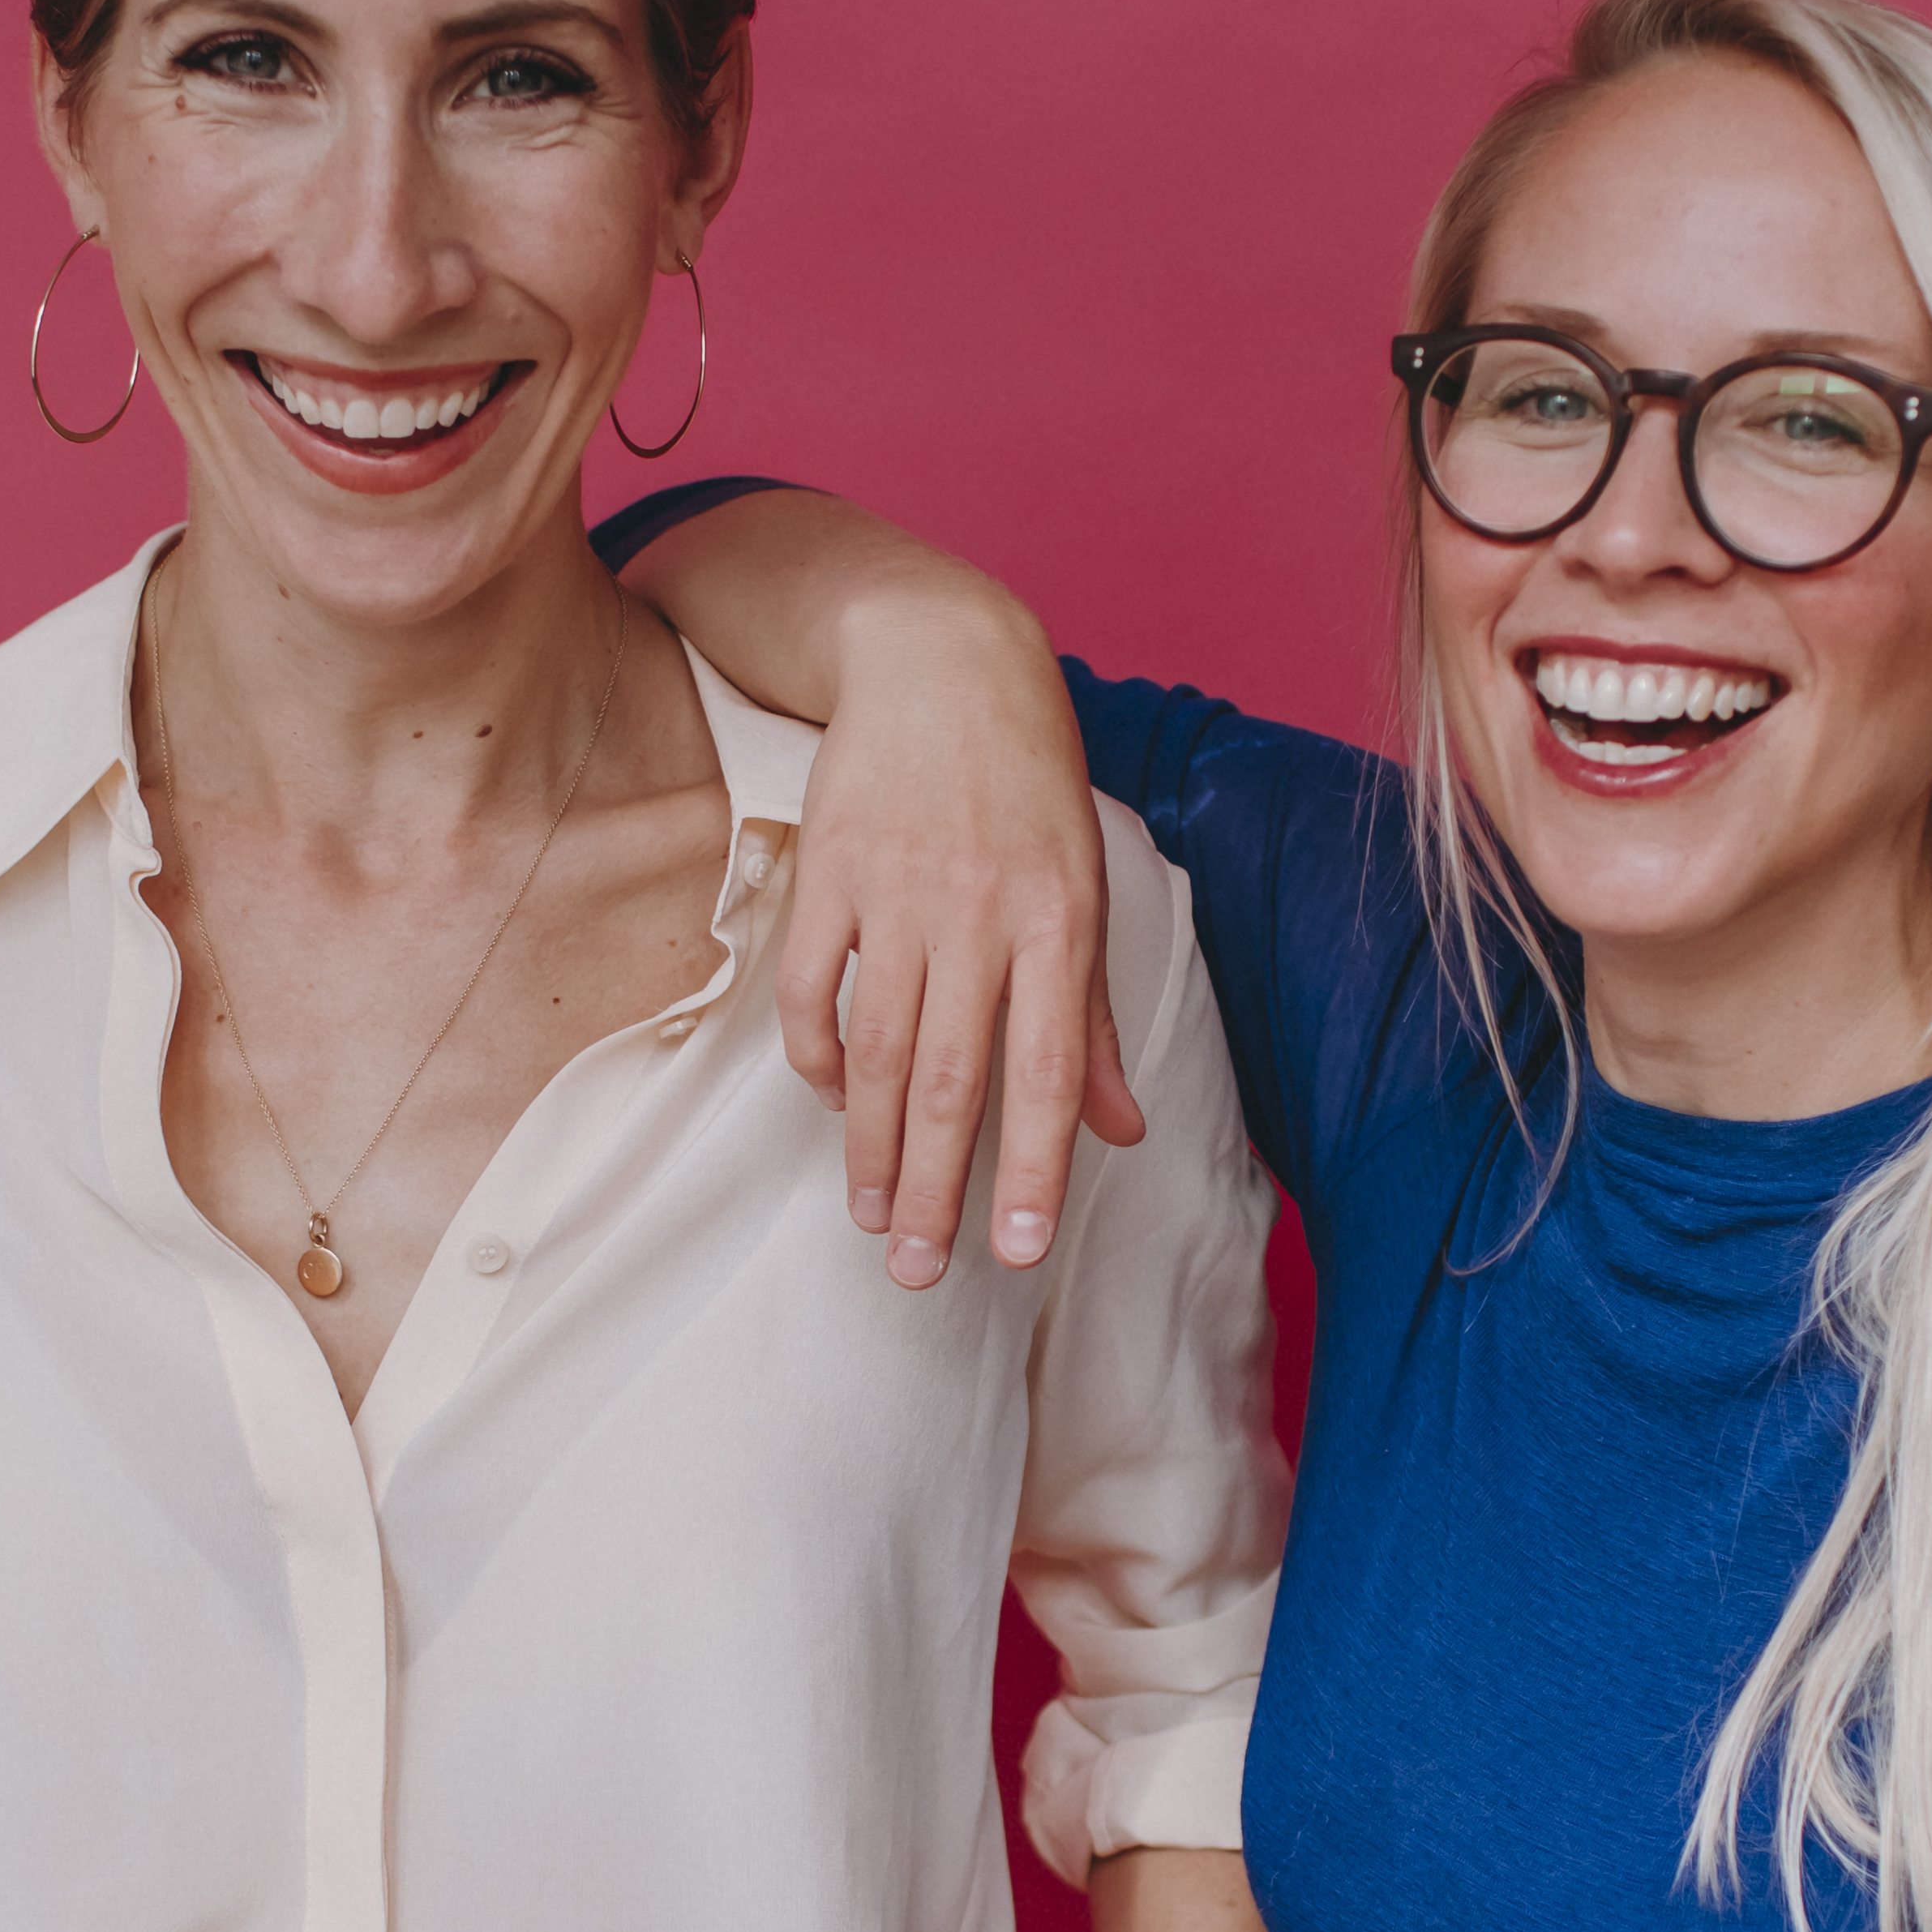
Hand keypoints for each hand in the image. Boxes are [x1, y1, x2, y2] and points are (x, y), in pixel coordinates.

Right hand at [779, 581, 1142, 1288]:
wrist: (939, 657)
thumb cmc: (1028, 783)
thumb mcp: (1086, 887)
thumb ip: (1091, 1017)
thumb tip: (1119, 1132)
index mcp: (1058, 923)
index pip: (1046, 1074)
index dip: (1033, 1171)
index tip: (1019, 1254)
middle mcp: (980, 914)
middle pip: (951, 1081)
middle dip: (936, 1189)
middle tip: (920, 1274)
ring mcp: (897, 892)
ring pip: (878, 1049)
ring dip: (872, 1147)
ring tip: (874, 1219)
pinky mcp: (828, 870)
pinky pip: (811, 989)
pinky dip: (818, 1057)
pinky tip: (834, 1103)